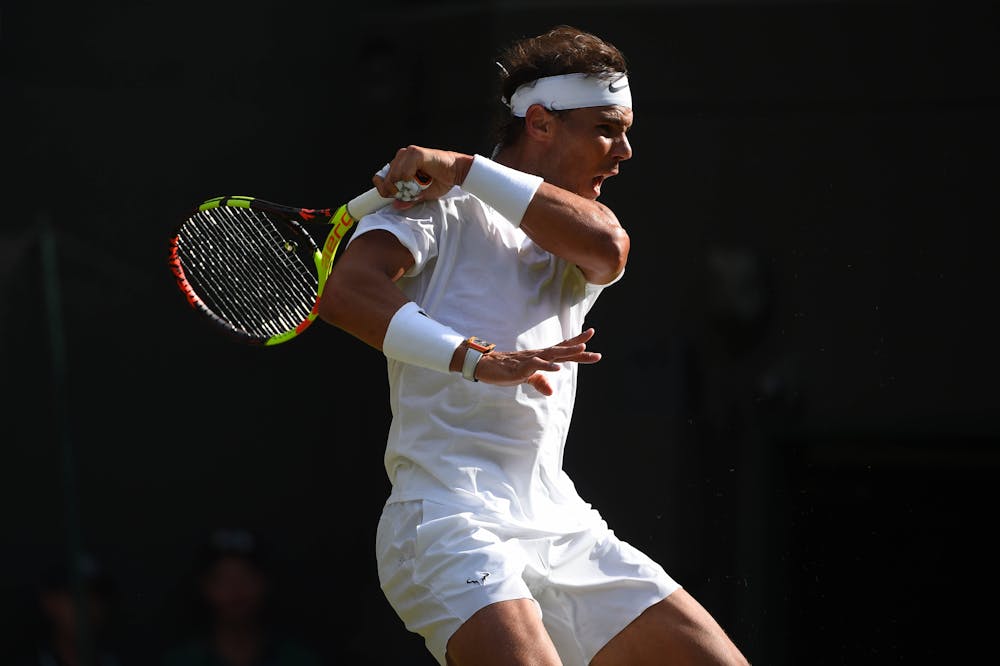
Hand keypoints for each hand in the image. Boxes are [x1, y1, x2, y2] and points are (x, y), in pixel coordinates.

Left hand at [373, 146, 471, 208]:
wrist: (456, 172)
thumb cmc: (440, 180)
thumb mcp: (422, 194)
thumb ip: (409, 198)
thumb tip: (395, 205)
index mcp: (400, 165)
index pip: (383, 177)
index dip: (385, 188)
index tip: (393, 196)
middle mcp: (402, 157)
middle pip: (388, 176)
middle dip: (394, 189)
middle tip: (407, 194)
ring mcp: (408, 153)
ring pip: (395, 173)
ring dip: (403, 184)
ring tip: (414, 188)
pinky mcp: (416, 153)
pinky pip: (405, 169)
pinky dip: (409, 177)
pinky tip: (418, 180)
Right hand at [474, 328, 601, 395]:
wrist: (486, 366)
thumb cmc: (507, 370)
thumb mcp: (526, 378)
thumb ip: (540, 382)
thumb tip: (551, 391)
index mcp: (541, 357)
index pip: (562, 349)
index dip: (576, 343)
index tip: (590, 335)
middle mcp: (538, 355)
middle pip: (562, 349)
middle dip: (579, 347)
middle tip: (595, 345)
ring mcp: (530, 359)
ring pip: (552, 353)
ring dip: (567, 351)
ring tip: (582, 349)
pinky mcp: (521, 367)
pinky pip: (536, 366)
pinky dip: (547, 366)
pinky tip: (558, 369)